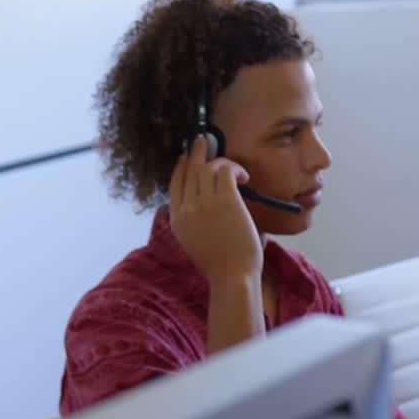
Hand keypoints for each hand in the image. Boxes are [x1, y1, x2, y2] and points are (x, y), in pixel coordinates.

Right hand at [168, 135, 262, 284]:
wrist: (232, 276)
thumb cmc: (220, 265)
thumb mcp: (195, 242)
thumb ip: (195, 221)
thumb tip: (207, 201)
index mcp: (177, 220)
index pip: (174, 184)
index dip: (181, 167)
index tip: (186, 157)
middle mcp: (187, 208)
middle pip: (190, 170)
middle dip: (197, 153)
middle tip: (203, 141)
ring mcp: (205, 203)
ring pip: (207, 167)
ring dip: (222, 161)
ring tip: (234, 168)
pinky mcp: (226, 200)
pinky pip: (226, 171)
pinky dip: (236, 168)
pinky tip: (244, 178)